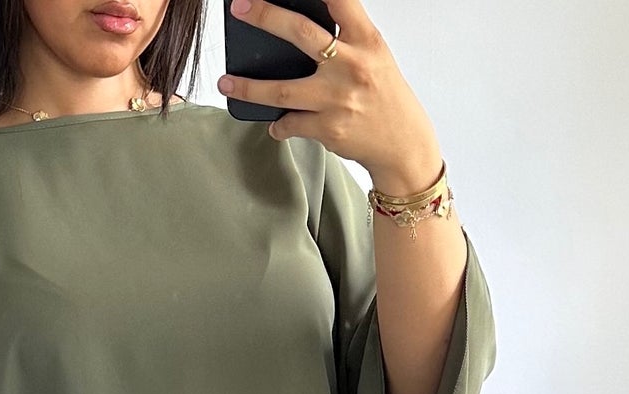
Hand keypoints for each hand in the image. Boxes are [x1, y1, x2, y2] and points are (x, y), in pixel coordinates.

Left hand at [218, 0, 443, 194]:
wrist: (402, 144)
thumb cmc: (384, 96)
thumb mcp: (373, 55)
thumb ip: (345, 37)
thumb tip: (300, 26)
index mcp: (366, 40)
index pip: (340, 1)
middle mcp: (352, 66)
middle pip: (301, 33)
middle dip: (266, 16)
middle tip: (240, 8)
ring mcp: (337, 99)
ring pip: (282, 90)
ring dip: (248, 88)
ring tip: (226, 83)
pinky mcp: (328, 129)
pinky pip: (291, 123)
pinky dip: (279, 125)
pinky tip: (276, 124)